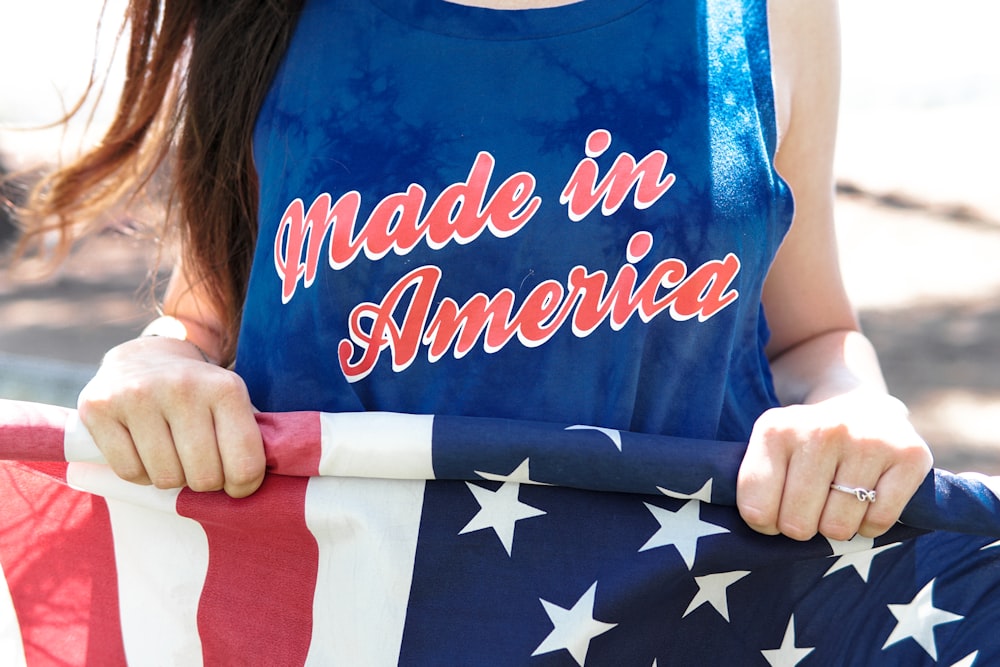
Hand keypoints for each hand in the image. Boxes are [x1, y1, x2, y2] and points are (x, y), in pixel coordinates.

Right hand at [77, 335, 264, 497]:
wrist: (145, 358)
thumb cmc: (197, 394)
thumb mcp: (231, 404)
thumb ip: (246, 441)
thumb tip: (249, 489)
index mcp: (225, 388)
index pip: (244, 464)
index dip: (243, 486)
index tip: (236, 484)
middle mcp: (182, 388)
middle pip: (204, 477)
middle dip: (205, 482)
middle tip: (199, 466)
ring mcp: (138, 396)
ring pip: (166, 478)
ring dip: (171, 478)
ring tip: (171, 454)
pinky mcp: (100, 408)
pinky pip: (129, 472)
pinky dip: (140, 474)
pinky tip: (144, 452)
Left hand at [736, 393, 932, 540]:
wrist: (858, 404)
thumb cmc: (805, 443)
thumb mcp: (769, 451)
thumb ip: (756, 487)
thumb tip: (763, 528)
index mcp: (776, 430)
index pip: (756, 509)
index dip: (764, 524)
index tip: (774, 511)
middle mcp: (822, 431)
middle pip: (798, 524)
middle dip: (801, 527)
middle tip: (810, 507)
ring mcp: (867, 441)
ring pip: (838, 527)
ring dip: (836, 526)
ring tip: (837, 499)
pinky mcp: (909, 455)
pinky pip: (878, 522)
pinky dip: (870, 525)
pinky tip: (866, 500)